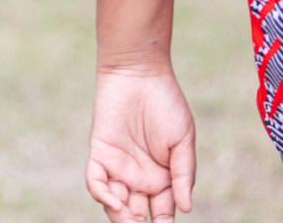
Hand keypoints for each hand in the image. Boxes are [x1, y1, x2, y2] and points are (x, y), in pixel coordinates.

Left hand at [86, 67, 196, 222]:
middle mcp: (139, 178)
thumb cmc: (166, 103)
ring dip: (121, 218)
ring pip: (115, 205)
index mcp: (163, 179)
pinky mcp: (100, 154)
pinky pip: (96, 182)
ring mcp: (118, 168)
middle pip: (137, 215)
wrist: (140, 73)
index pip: (163, 214)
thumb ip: (183, 175)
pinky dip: (103, 196)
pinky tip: (115, 203)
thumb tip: (186, 208)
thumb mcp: (182, 141)